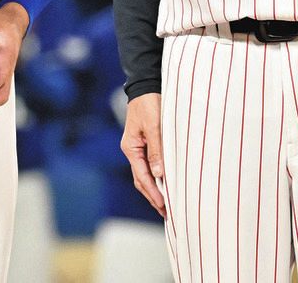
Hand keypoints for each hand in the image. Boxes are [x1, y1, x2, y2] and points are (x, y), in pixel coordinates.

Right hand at [121, 93, 164, 217]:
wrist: (145, 85)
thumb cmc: (149, 103)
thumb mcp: (154, 126)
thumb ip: (156, 149)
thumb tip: (159, 174)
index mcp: (131, 147)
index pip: (142, 176)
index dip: (153, 192)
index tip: (164, 206)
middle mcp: (132, 149)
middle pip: (141, 179)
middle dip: (152, 196)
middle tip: (166, 212)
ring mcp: (137, 147)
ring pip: (144, 174)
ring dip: (154, 189)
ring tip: (166, 203)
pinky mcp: (144, 142)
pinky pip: (148, 164)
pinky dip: (155, 177)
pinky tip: (165, 182)